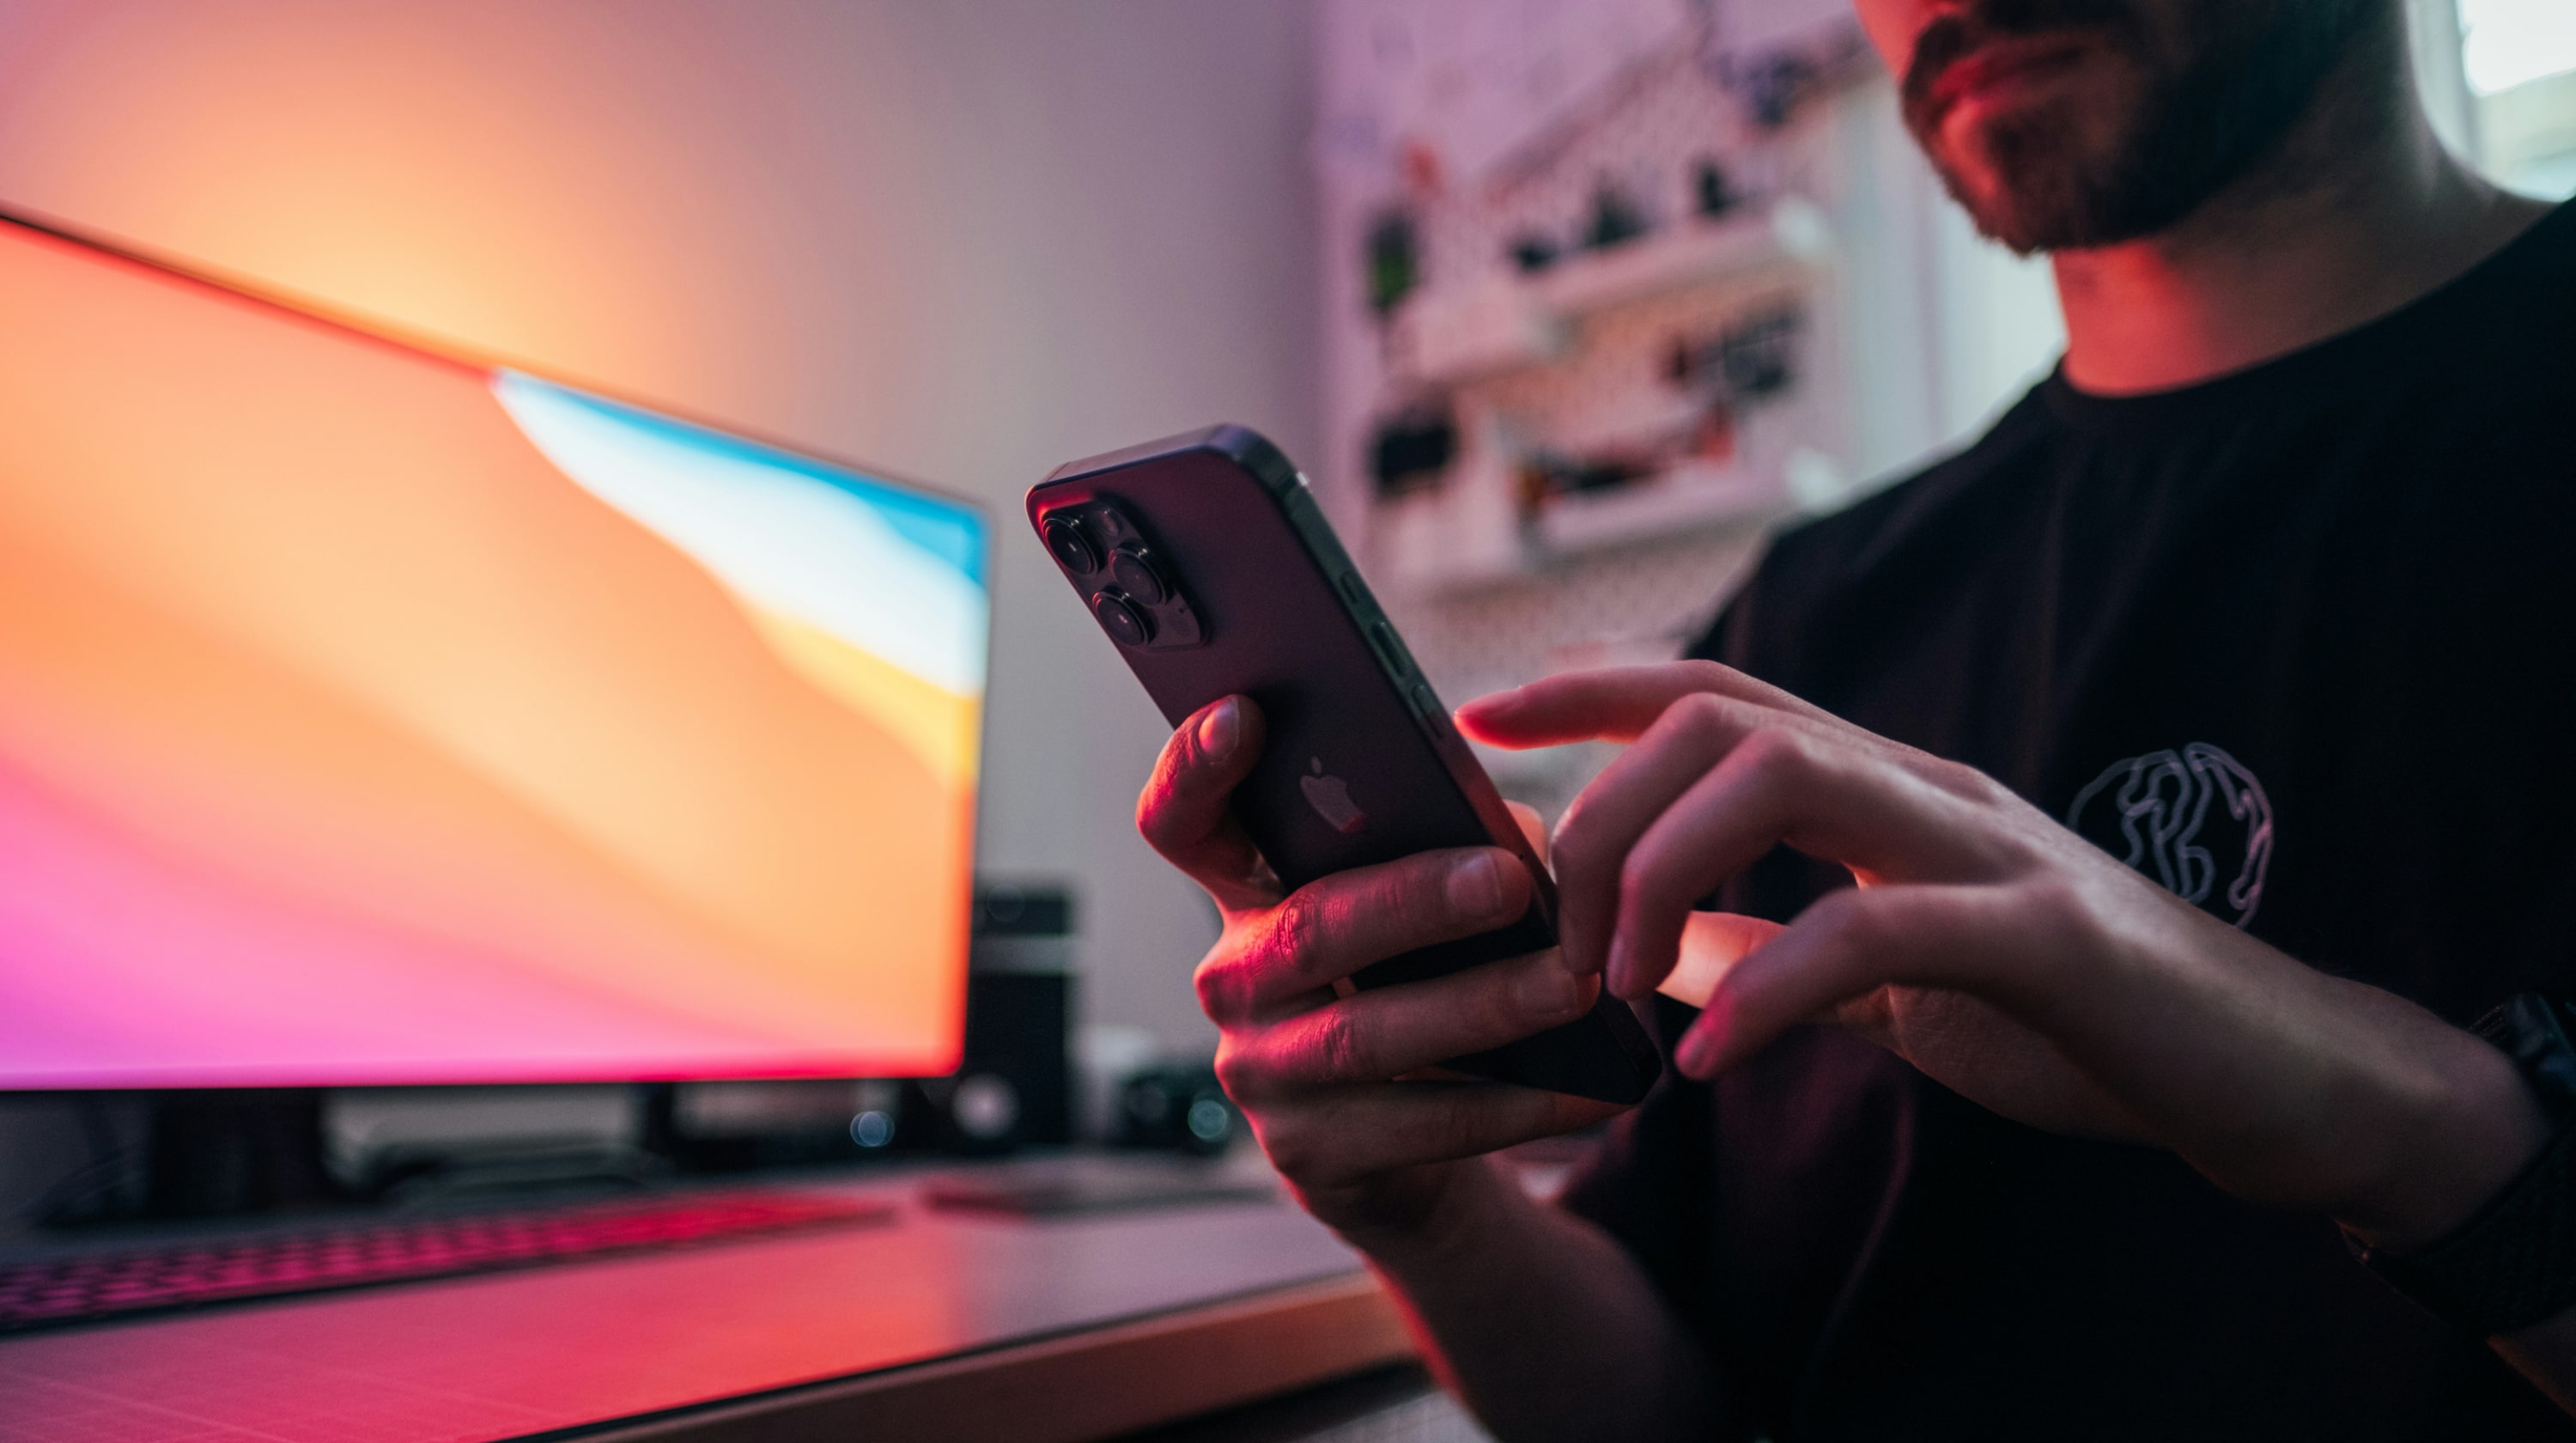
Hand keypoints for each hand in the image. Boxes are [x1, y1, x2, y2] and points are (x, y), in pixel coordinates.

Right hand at [1137, 695, 1622, 1245]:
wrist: (1398, 1150)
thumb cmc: (1414, 984)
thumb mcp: (1413, 909)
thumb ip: (1446, 851)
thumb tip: (1516, 838)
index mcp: (1248, 893)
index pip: (1184, 822)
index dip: (1196, 768)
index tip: (1244, 713)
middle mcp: (1234, 979)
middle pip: (1307, 930)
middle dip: (1412, 901)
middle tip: (1507, 879)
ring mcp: (1261, 1074)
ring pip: (1364, 1037)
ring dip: (1481, 1006)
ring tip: (1571, 984)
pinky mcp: (1310, 1158)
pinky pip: (1419, 1125)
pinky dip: (1515, 1105)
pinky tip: (1591, 1088)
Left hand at [1458, 661, 2546, 1248]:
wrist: (2260, 1069)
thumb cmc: (2067, 1014)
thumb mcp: (1885, 980)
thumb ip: (1770, 949)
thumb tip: (1645, 951)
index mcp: (1880, 790)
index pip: (1712, 696)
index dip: (1587, 686)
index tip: (1476, 709)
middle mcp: (1923, 788)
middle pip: (1720, 720)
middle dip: (1602, 809)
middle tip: (1555, 935)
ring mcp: (1987, 847)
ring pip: (1787, 771)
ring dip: (1665, 867)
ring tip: (1616, 979)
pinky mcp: (2048, 938)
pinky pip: (1884, 931)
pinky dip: (1772, 983)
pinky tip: (1712, 1052)